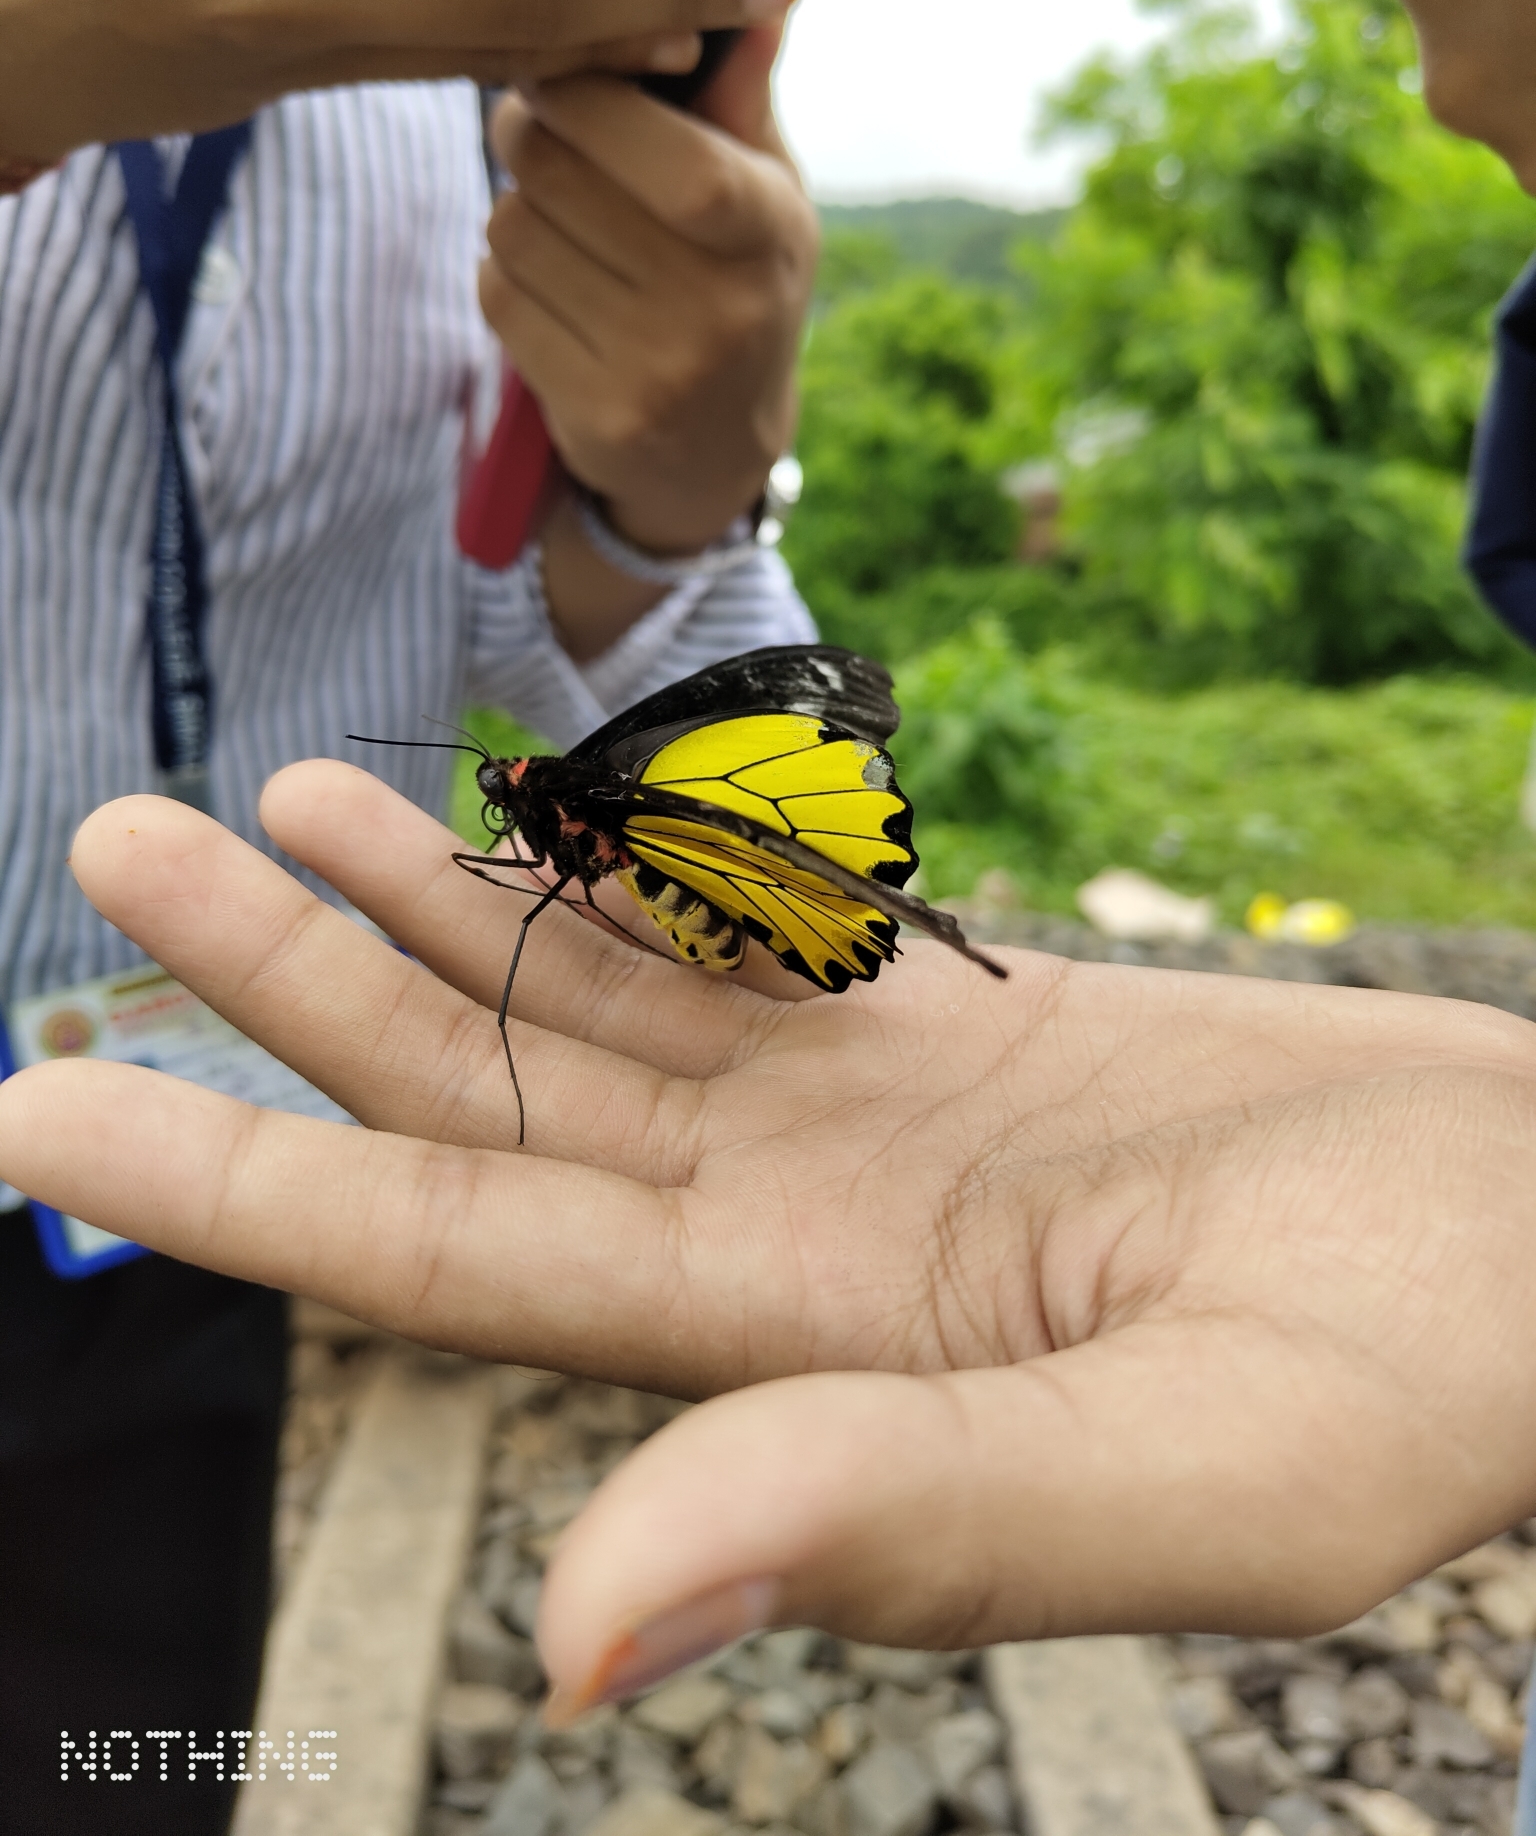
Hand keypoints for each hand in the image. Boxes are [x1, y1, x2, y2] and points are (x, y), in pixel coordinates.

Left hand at [5, 764, 1535, 1713]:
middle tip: (110, 847)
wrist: (1532, 1246)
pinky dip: (609, 868)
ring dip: (415, 905)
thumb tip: (581, 1646)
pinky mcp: (940, 1033)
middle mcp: (776, 1230)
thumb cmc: (1407, 1379)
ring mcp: (850, 1120)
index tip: (40, 1106)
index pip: (450, 1262)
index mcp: (787, 1348)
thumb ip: (890, 1528)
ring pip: (580, 999)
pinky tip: (511, 806)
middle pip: (474, 1102)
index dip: (242, 1185)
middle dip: (284, 986)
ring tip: (257, 802)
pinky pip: (729, 935)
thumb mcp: (1174, 1484)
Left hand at [479, 31, 817, 654]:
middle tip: (539, 130)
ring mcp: (656, 371)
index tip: (562, 74)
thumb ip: (743, 98)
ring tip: (559, 221)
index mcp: (765, 232)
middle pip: (558, 174)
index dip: (587, 92)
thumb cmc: (737, 286)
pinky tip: (550, 287)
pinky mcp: (597, 415)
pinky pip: (498, 296)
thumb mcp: (766, 196)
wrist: (717, 454)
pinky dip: (505, 276)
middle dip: (531, 134)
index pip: (656, 143)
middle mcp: (717, 307)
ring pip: (515, 229)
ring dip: (517, 209)